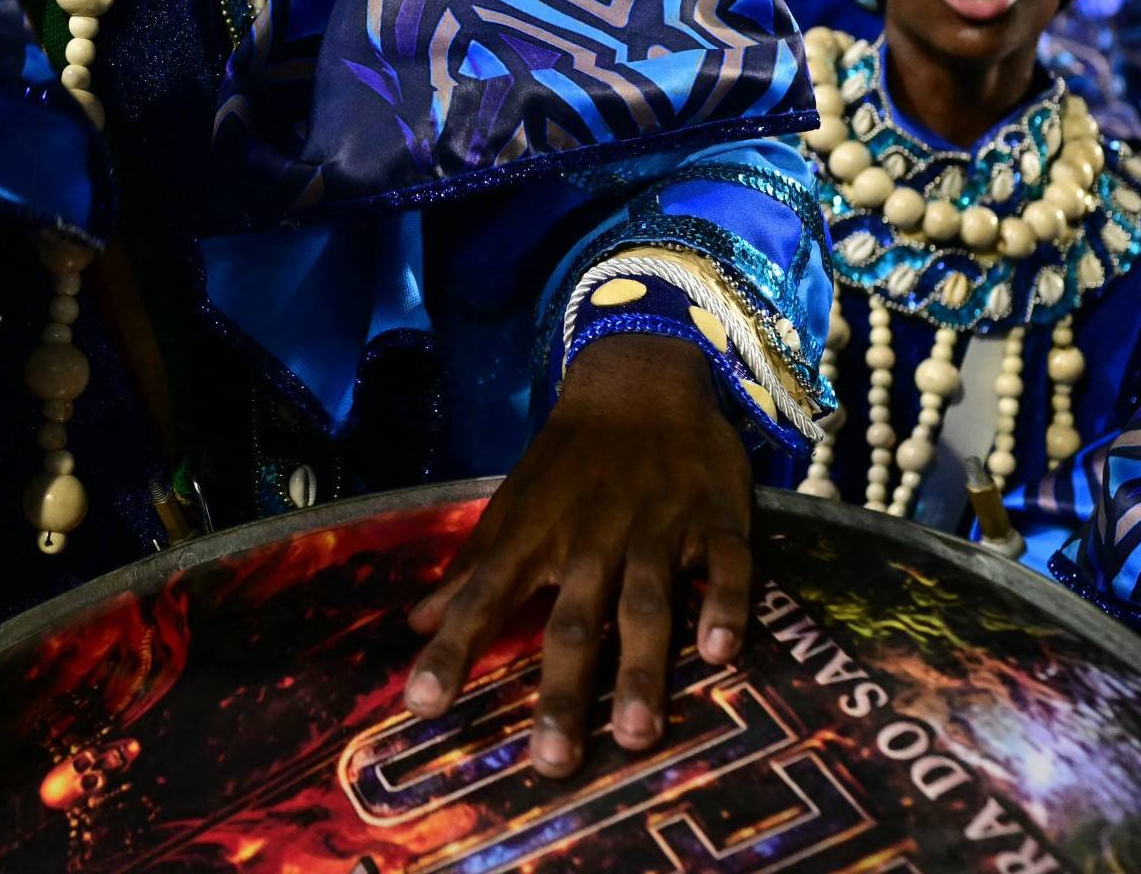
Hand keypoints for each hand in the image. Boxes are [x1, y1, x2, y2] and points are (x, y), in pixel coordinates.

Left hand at [407, 335, 752, 777]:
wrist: (639, 377)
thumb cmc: (569, 460)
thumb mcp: (513, 506)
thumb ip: (472, 570)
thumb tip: (415, 624)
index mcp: (535, 537)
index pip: (484, 599)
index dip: (453, 652)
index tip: (422, 706)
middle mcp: (591, 540)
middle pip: (573, 623)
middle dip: (561, 692)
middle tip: (551, 763)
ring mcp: (657, 530)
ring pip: (648, 604)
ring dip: (642, 669)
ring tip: (635, 737)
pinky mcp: (717, 520)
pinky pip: (725, 567)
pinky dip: (724, 604)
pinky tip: (722, 652)